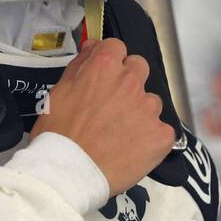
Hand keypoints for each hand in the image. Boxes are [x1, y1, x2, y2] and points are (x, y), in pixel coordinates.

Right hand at [31, 38, 175, 196]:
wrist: (69, 173)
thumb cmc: (58, 136)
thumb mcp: (58, 92)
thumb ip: (80, 66)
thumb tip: (93, 48)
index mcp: (104, 67)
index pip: (116, 47)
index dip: (109, 61)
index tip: (104, 75)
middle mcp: (131, 82)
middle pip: (139, 68)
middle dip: (128, 81)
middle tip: (112, 106)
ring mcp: (148, 108)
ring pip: (151, 101)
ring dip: (140, 111)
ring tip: (120, 133)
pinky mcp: (161, 135)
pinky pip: (162, 131)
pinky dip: (151, 139)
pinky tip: (132, 149)